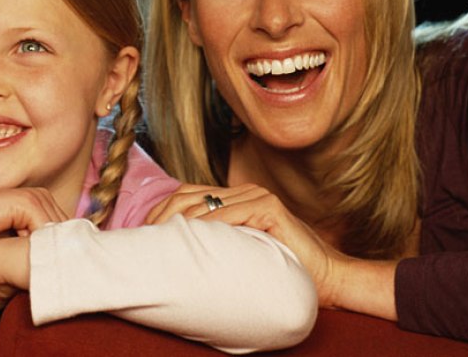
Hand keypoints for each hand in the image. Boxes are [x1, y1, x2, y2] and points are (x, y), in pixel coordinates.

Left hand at [147, 183, 354, 308]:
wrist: (324, 276)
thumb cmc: (279, 267)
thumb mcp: (239, 250)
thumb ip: (215, 240)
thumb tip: (173, 248)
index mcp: (235, 196)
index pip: (185, 194)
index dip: (161, 212)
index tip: (142, 235)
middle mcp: (244, 190)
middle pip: (188, 196)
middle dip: (162, 218)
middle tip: (144, 241)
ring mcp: (258, 196)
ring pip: (205, 205)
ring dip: (180, 225)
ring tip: (162, 244)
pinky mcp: (270, 208)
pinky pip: (231, 215)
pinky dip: (210, 228)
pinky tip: (195, 242)